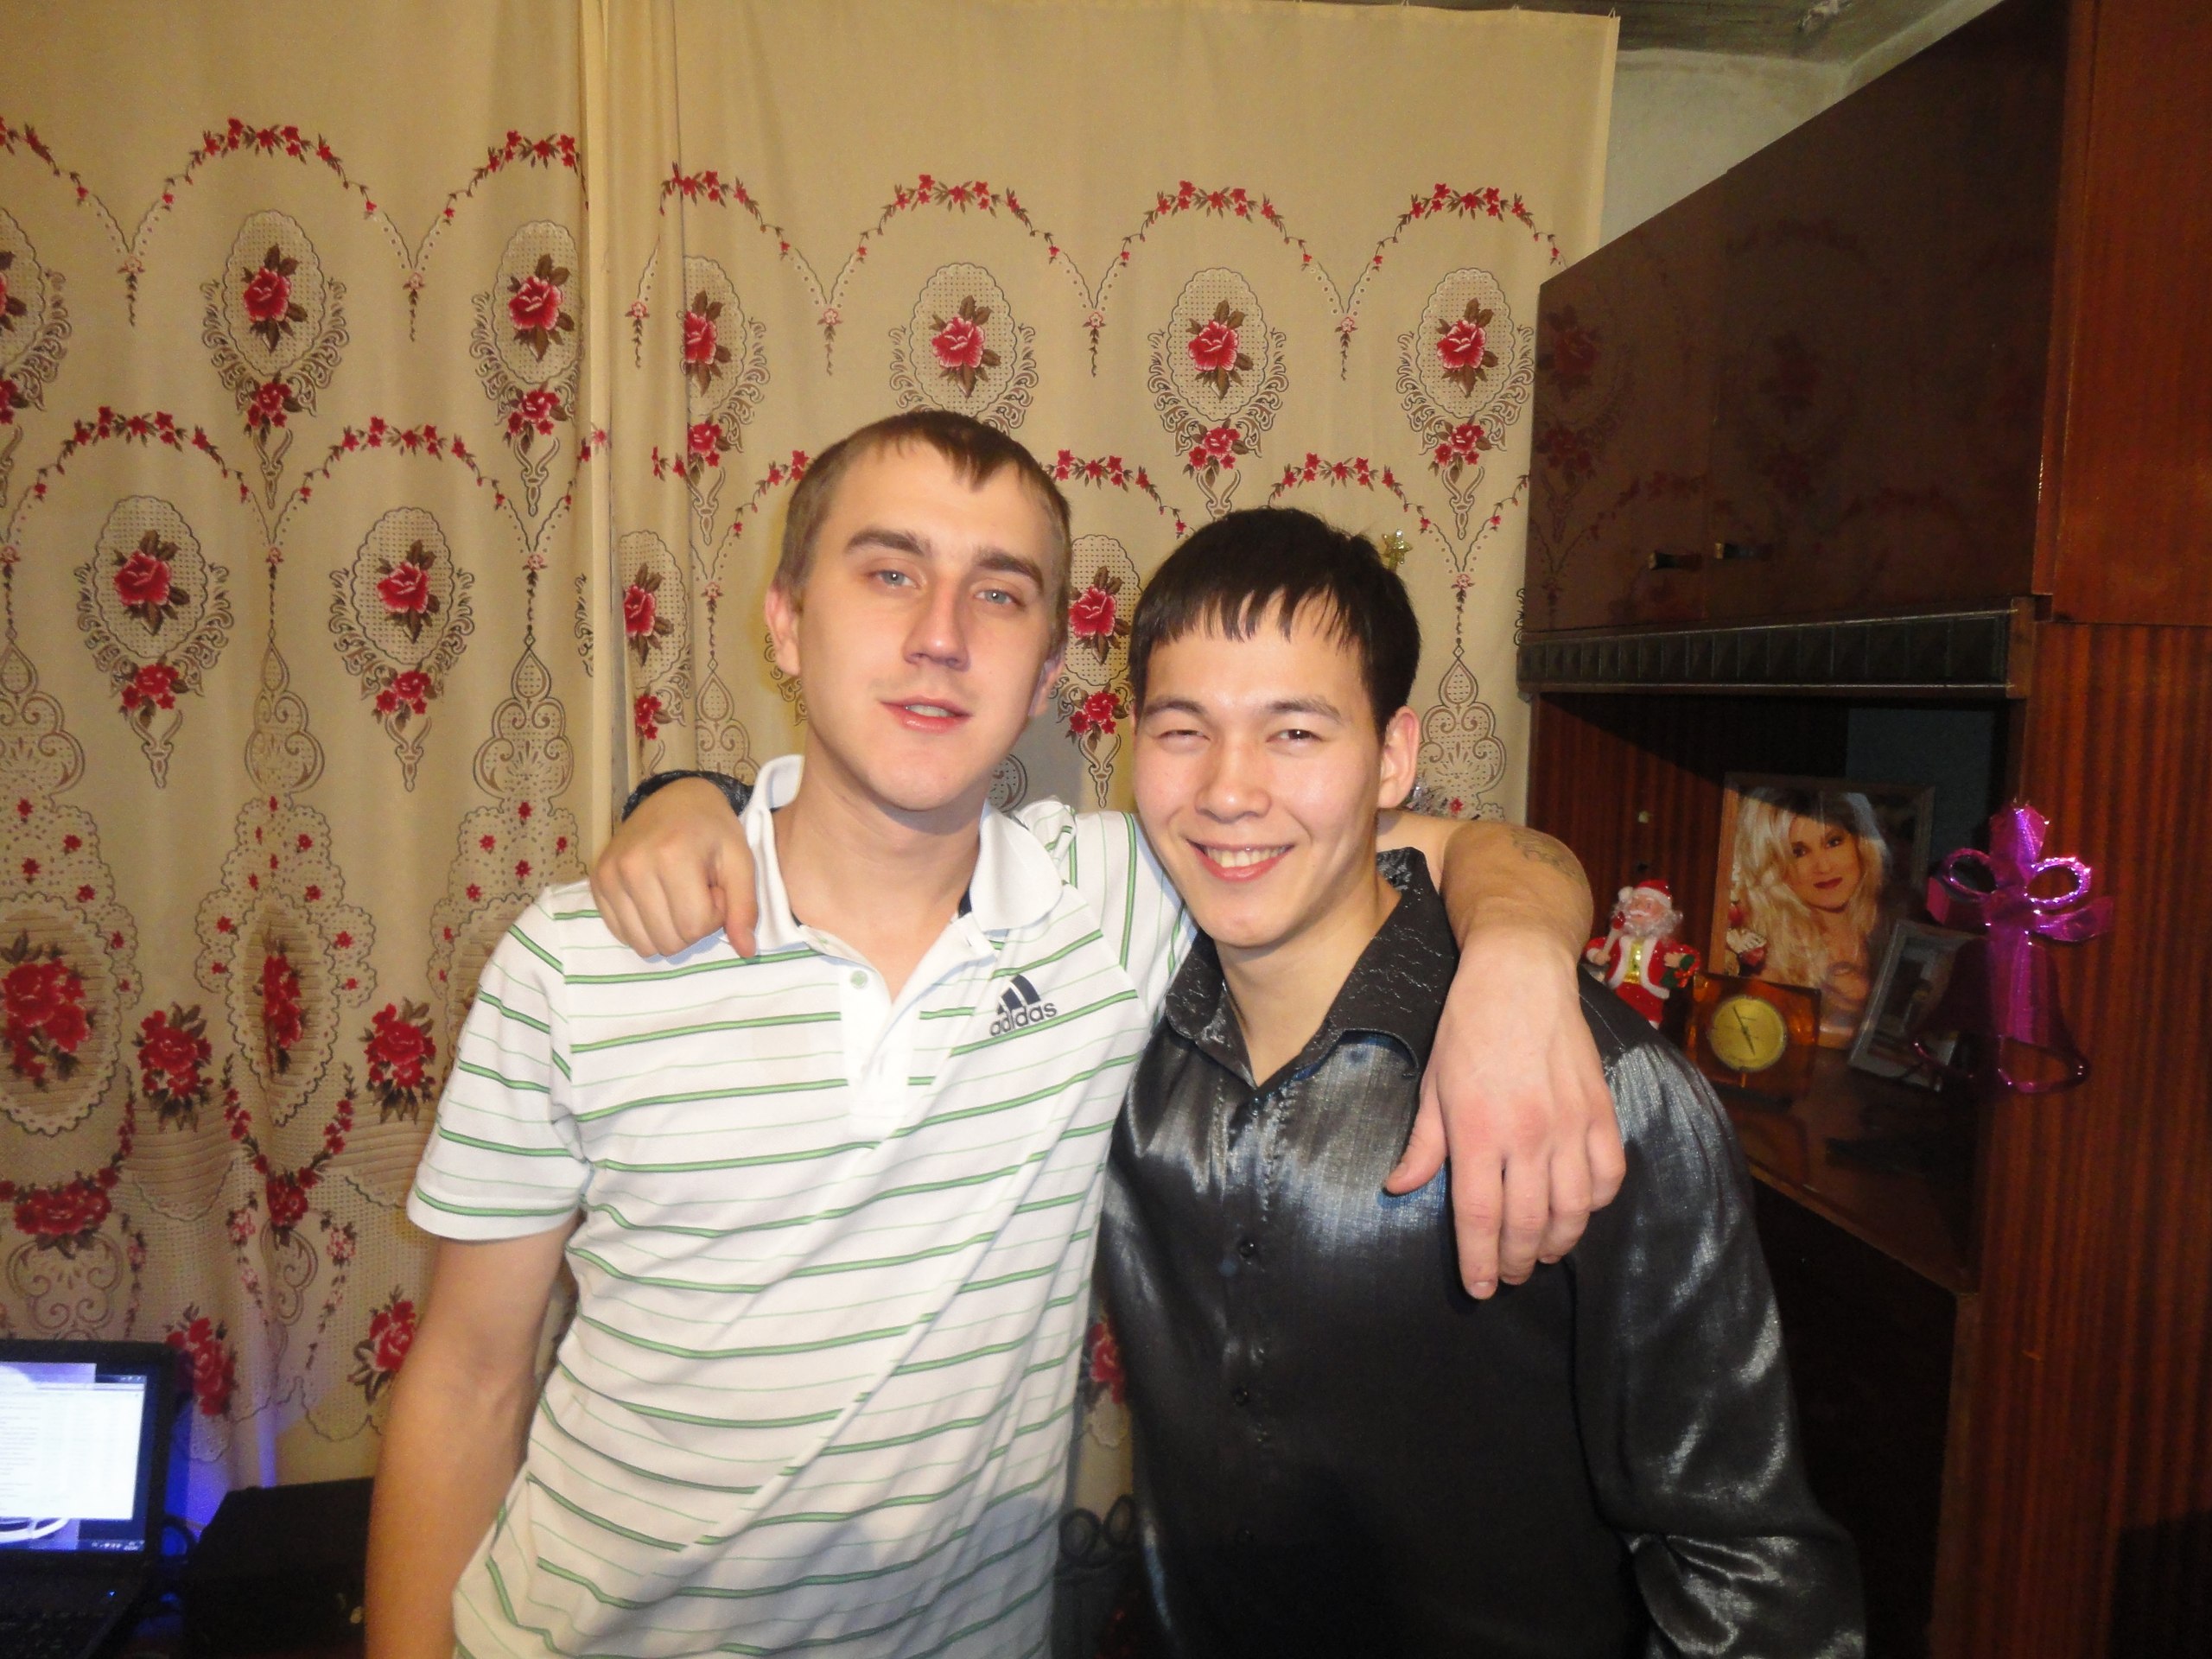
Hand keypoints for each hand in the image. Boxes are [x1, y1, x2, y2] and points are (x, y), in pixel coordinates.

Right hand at [588, 778, 758, 956]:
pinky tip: (656, 898)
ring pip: (644, 944)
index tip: (716, 890)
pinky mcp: (597, 882)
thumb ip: (745, 907)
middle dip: (691, 925)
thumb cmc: (713, 831)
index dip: (714, 917)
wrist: (675, 800)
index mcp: (672, 856)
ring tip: (677, 895)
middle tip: (697, 892)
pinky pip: (622, 934)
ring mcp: (610, 875)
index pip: (695, 926)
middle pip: (669, 940)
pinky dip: (644, 926)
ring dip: (668, 929)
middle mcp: (633, 866)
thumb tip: (746, 952)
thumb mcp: (740, 862)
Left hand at [1385, 926, 1622, 1297]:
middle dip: (1516, 1261)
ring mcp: (1570, 1126)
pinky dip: (1595, 1203)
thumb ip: (1424, 1145)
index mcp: (1478, 1132)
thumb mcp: (1433, 1086)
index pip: (1480, 1218)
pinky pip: (1608, 1176)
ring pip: (1573, 1210)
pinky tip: (1578, 1210)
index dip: (1480, 1262)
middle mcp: (1528, 1136)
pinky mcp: (1601, 1112)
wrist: (1520, 978)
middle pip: (1527, 1224)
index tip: (1480, 1288)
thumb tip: (1400, 1188)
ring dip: (1556, 1242)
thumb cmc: (1467, 1029)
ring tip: (1540, 1253)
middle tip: (1508, 1275)